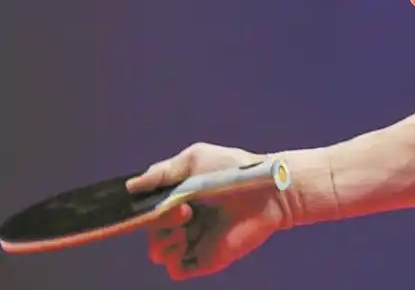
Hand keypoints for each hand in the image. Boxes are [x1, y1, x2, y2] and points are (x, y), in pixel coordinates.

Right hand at [126, 142, 290, 280]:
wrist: (268, 189)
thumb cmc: (234, 168)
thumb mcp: (195, 159)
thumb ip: (162, 171)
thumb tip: (130, 187)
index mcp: (176, 199)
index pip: (144, 212)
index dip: (139, 211)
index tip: (147, 204)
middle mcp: (182, 222)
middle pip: (149, 234)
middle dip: (156, 223)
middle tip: (183, 209)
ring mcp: (194, 241)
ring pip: (159, 253)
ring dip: (162, 241)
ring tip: (184, 223)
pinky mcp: (206, 258)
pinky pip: (177, 270)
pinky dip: (174, 259)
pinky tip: (186, 240)